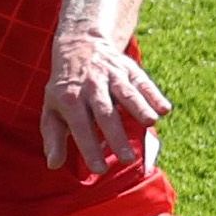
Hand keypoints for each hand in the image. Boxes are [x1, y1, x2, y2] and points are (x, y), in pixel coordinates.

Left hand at [40, 33, 172, 171]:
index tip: (99, 169)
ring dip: (138, 107)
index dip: (89, 148)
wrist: (80, 46)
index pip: (80, 127)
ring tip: (150, 124)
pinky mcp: (128, 69)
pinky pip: (142, 82)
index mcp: (70, 99)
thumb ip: (54, 138)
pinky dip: (153, 94)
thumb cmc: (66, 89)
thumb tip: (53, 164)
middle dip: (116, 135)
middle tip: (127, 158)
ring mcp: (111, 75)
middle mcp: (91, 86)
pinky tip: (164, 109)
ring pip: (125, 93)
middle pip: (105, 113)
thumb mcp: (52, 110)